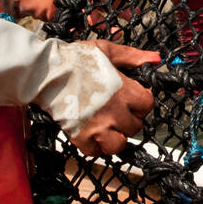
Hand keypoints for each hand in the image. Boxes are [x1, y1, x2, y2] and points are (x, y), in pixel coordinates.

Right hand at [69, 40, 158, 156]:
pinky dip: (94, 145)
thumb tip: (156, 59)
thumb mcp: (108, 51)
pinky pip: (95, 152)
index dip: (139, 104)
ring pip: (118, 145)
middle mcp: (114, 112)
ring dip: (114, 138)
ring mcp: (98, 127)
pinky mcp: (81, 137)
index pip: (147, 106)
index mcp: (124, 91)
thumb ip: (133, 57)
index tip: (130, 101)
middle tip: (115, 112)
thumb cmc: (76, 59)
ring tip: (105, 127)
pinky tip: (90, 132)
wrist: (46, 72)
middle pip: (135, 127)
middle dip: (127, 121)